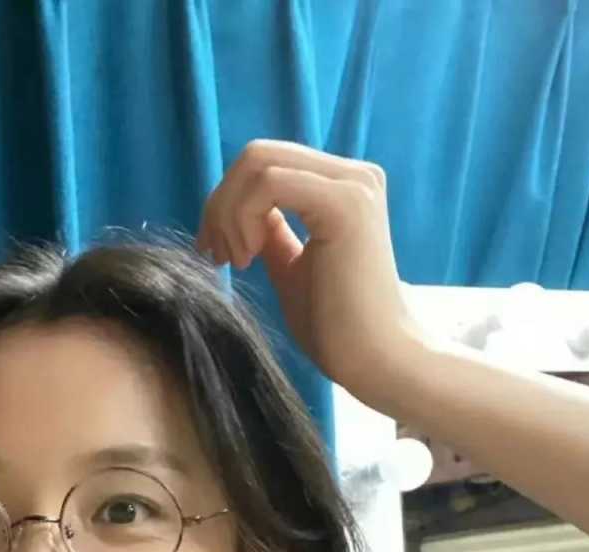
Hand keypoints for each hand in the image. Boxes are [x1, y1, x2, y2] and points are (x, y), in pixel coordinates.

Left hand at [197, 139, 424, 413]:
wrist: (375, 360)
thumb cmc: (337, 328)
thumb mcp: (291, 268)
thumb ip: (271, 234)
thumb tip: (238, 211)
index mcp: (342, 188)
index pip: (266, 165)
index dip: (226, 201)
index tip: (213, 251)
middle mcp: (353, 175)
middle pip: (257, 155)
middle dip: (221, 203)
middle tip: (215, 255)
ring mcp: (352, 184)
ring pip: (259, 163)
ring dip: (229, 213)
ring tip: (236, 261)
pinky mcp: (345, 202)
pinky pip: (269, 183)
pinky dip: (243, 217)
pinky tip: (249, 259)